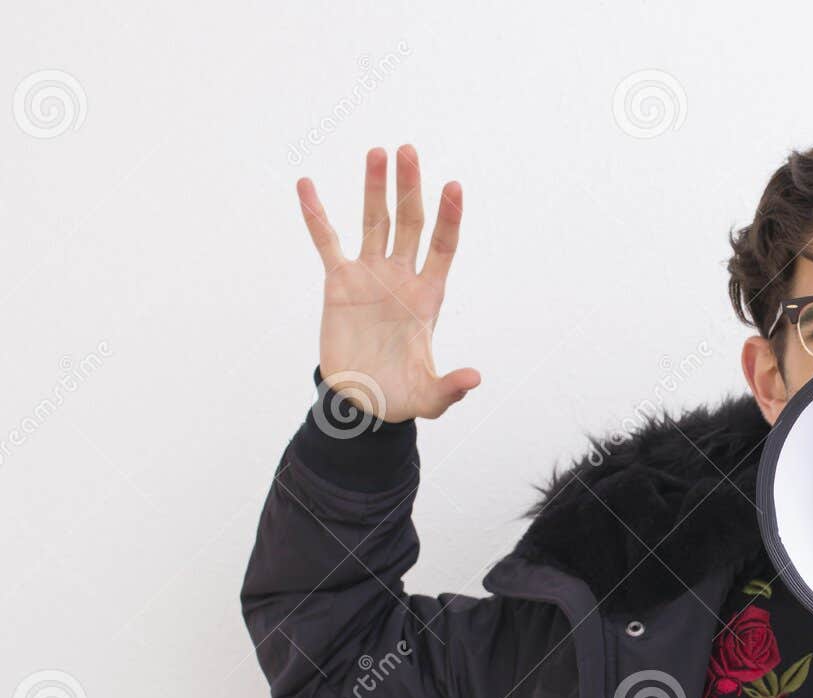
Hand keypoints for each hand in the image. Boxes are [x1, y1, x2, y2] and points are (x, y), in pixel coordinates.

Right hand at [296, 145, 479, 422]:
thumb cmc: (400, 397)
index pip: (443, 247)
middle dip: (410, 187)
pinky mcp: (338, 282)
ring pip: (374, 222)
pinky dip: (316, 215)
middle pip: (409, 222)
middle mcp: (401, 277)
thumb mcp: (430, 398)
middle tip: (409, 150)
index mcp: (428, 296)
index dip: (449, 218)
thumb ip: (451, 388)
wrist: (361, 401)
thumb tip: (475, 379)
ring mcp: (370, 275)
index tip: (453, 186)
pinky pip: (327, 241)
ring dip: (374, 188)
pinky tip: (306, 184)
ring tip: (378, 151)